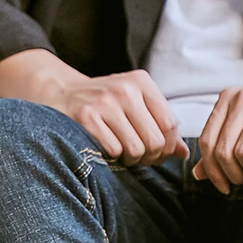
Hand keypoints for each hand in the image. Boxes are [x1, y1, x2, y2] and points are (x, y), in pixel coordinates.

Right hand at [0, 51, 187, 167]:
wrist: (60, 95)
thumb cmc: (104, 106)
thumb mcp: (134, 107)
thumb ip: (159, 127)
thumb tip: (183, 154)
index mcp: (141, 82)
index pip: (169, 125)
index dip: (165, 147)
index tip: (155, 152)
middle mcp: (125, 89)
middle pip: (154, 141)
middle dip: (148, 157)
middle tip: (136, 156)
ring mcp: (105, 102)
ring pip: (136, 150)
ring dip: (130, 160)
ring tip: (120, 152)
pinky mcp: (87, 118)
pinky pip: (114, 152)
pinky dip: (111, 158)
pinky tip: (104, 150)